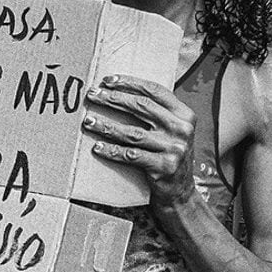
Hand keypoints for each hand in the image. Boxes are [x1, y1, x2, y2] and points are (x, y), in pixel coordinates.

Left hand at [81, 74, 196, 206]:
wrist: (180, 191)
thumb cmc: (168, 154)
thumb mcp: (171, 129)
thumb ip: (155, 112)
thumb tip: (119, 91)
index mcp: (184, 113)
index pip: (154, 91)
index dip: (129, 83)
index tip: (107, 80)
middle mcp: (182, 128)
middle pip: (141, 107)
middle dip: (113, 99)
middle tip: (92, 95)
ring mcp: (174, 148)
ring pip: (132, 133)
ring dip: (106, 126)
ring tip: (88, 121)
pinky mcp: (163, 167)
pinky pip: (131, 156)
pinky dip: (112, 151)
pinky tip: (97, 147)